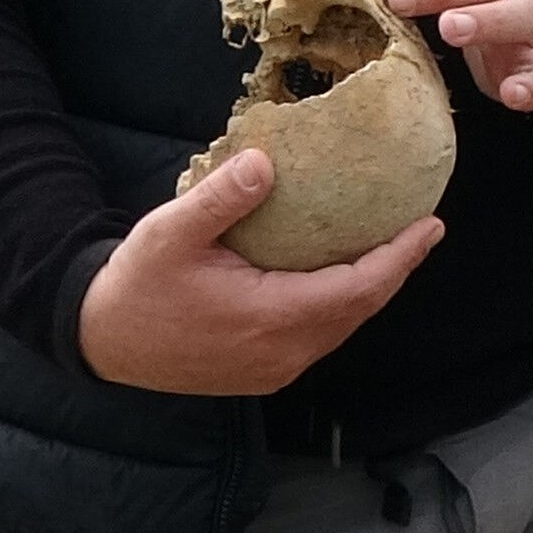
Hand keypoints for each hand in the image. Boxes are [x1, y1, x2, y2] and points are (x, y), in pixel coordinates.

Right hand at [75, 150, 439, 395]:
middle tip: (421, 230)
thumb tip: (265, 162)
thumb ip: (221, 198)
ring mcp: (274, 367)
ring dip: (368, 289)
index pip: (358, 289)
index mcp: (272, 318)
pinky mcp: (261, 370)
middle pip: (359, 311)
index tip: (431, 225)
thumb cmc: (136, 286)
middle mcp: (284, 351)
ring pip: (341, 327)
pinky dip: (340, 305)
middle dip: (395, 271)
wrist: (101, 340)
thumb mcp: (170, 233)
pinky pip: (318, 335)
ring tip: (390, 249)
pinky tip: (337, 276)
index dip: (399, 258)